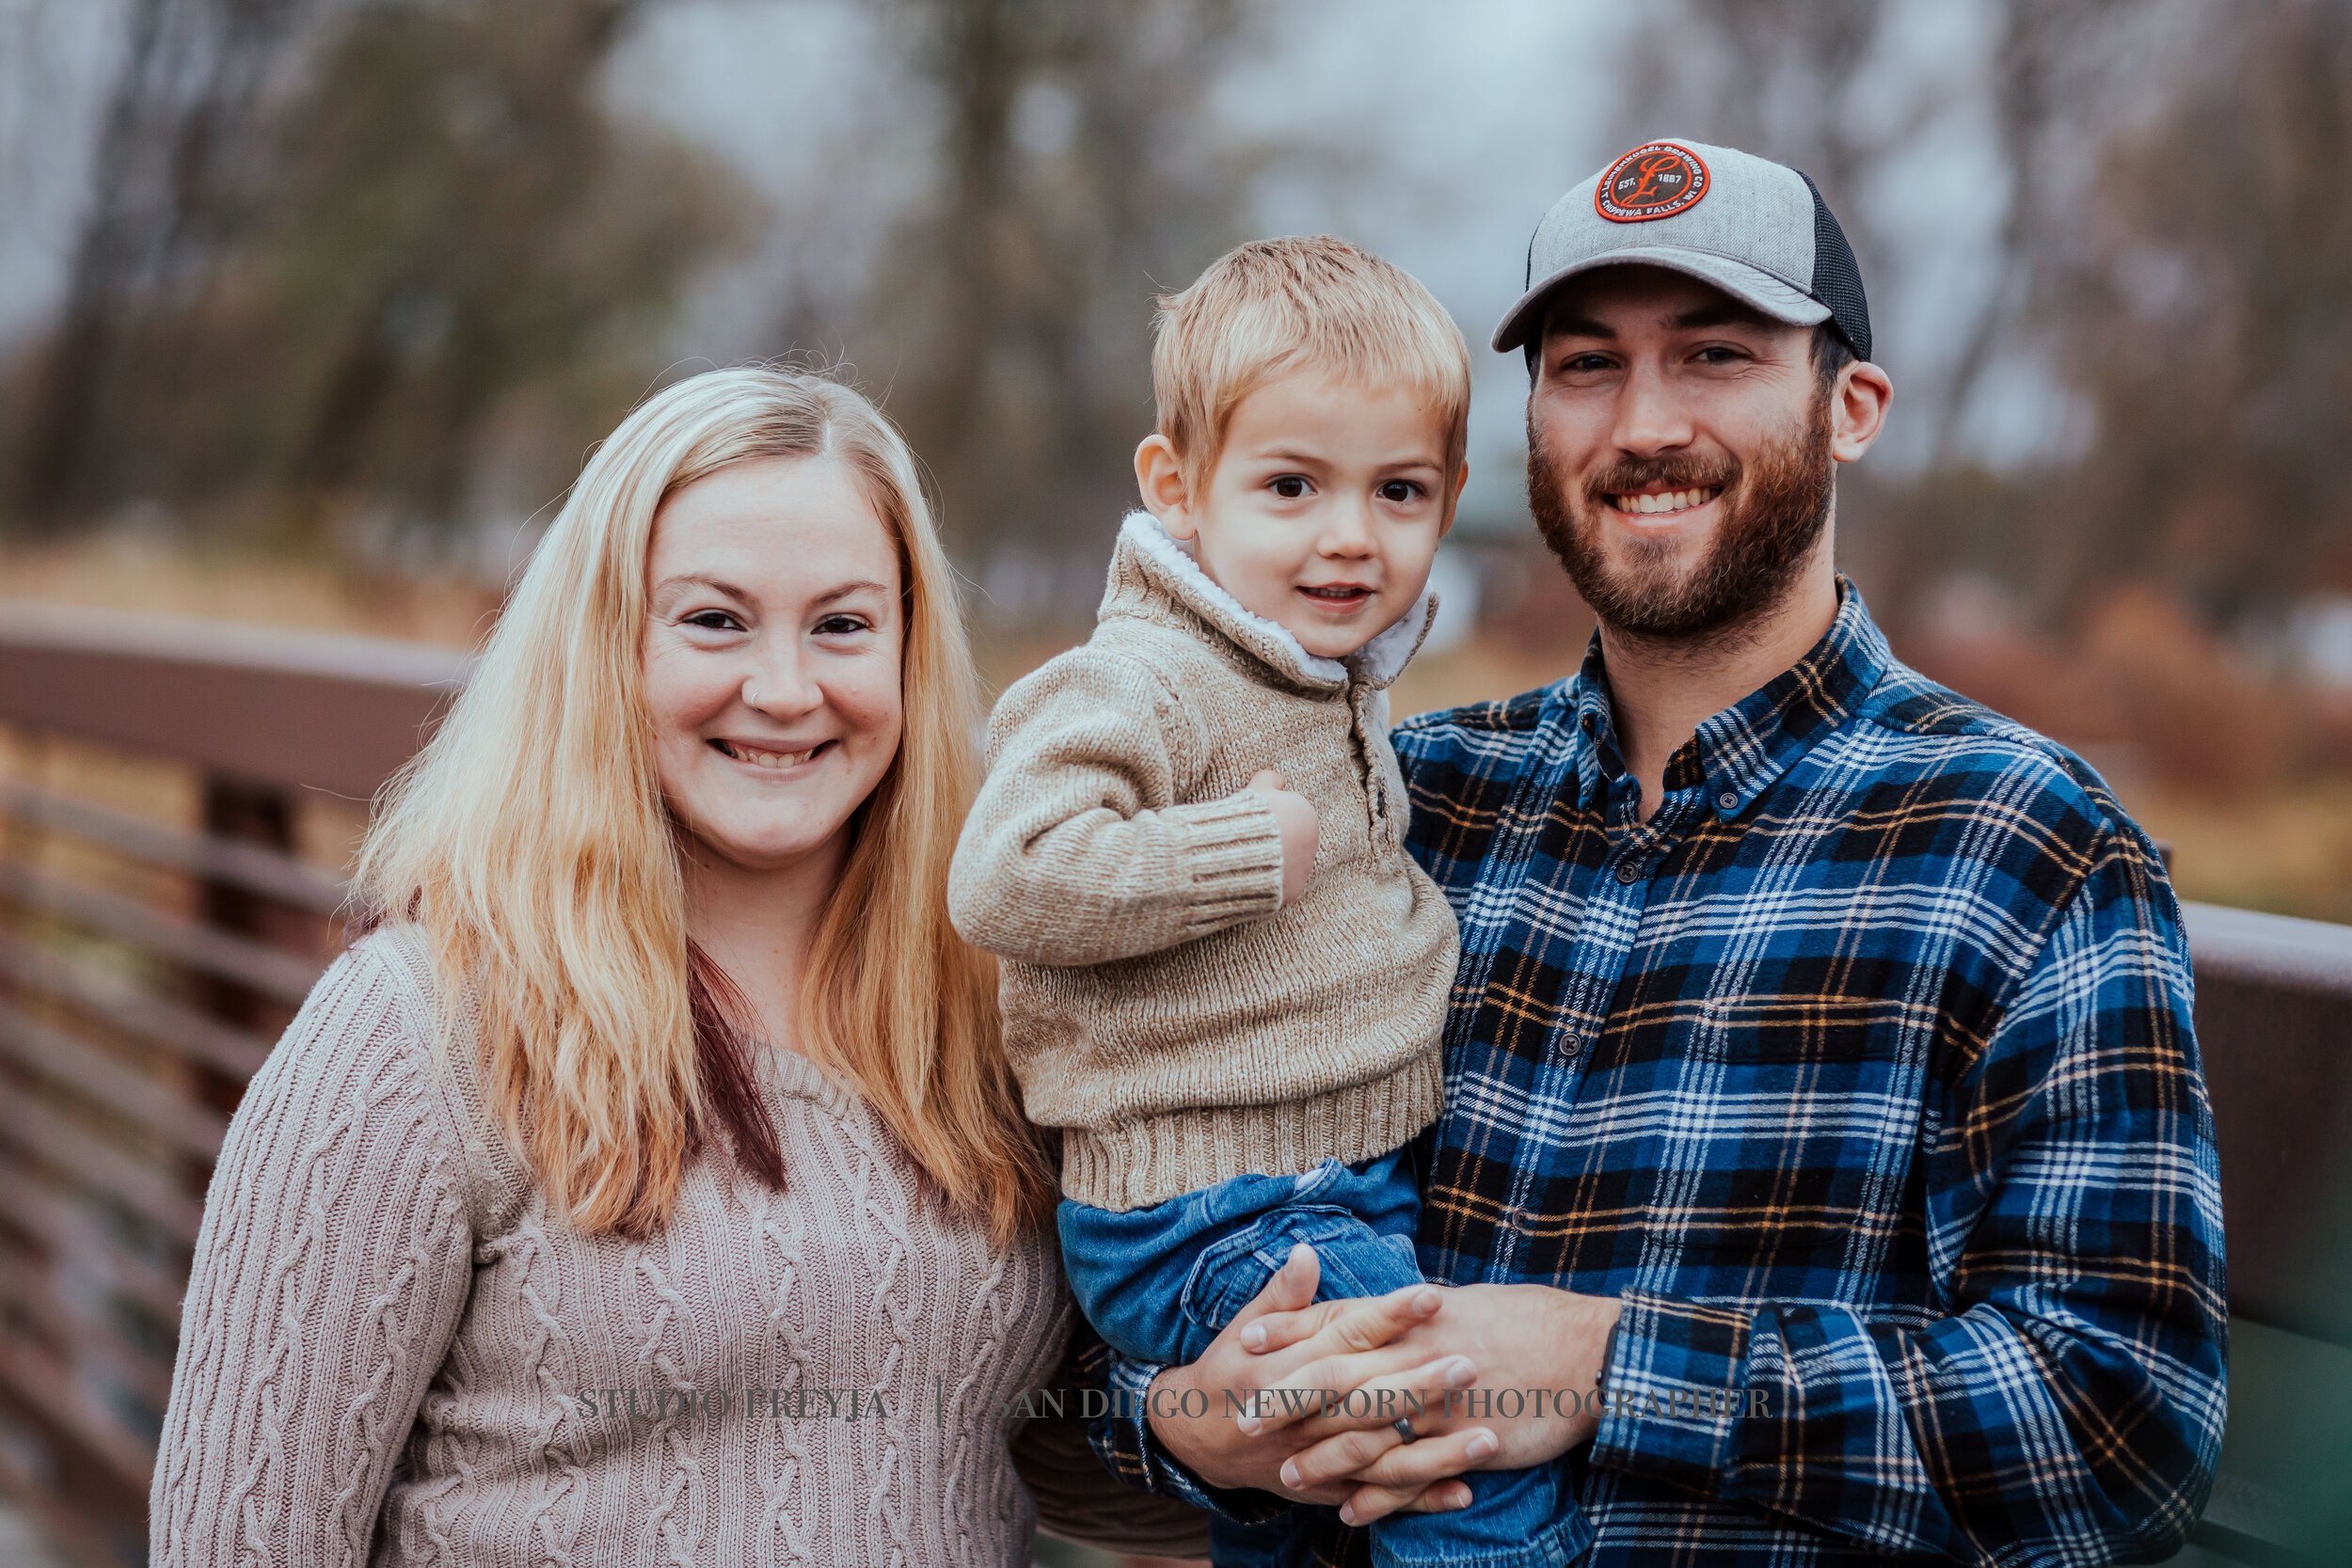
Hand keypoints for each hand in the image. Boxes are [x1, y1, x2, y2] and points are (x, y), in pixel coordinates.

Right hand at [1145, 1244, 1477, 1518]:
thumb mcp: (1242, 1327)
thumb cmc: (1228, 1371)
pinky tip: (1465, 1491)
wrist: (1196, 1438)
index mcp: (1287, 1367)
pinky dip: (1421, 1498)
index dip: (1388, 1316)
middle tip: (1472, 1362)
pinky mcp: (1330, 1487)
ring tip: (1489, 1436)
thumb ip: (1282, 1295)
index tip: (1432, 1296)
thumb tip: (1306, 1252)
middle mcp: (1305, 1415)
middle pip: (1370, 1396)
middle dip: (1422, 1383)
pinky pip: (1379, 1496)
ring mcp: (1319, 1457)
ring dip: (1435, 1450)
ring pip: (1381, 1454)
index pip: (1346, 1336)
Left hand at [1242, 1283, 1622, 1523]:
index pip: (1338, 1318)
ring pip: (1368, 1431)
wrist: (1587, 1351)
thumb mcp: (1465, 1304)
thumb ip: (1417, 1313)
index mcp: (1415, 1315)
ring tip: (1286, 1476)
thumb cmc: (1528, 1322)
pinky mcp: (1465, 1441)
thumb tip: (1388, 1307)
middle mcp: (1418, 1354)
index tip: (1245, 1340)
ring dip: (1324, 1456)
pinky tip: (1351, 1512)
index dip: (1290, 1329)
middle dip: (1287, 1398)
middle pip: (1337, 1375)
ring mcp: (1440, 1401)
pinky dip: (1380, 1496)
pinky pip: (1412, 1474)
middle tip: (1242, 1418)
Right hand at [1247, 769, 1317, 906]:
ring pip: (1287, 863)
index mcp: (1307, 815)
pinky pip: (1280, 884)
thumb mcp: (1258, 788)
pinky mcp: (1292, 889)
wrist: (1241, 851)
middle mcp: (1312, 844)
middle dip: (1275, 839)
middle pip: (1291, 839)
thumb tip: (1277, 778)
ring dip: (1273, 861)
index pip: (1291, 815)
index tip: (1254, 819)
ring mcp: (1304, 869)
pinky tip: (1249, 874)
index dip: (1270, 816)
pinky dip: (1268, 881)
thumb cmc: (1250, 816)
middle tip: (1250, 839)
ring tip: (1247, 857)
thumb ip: (1269, 779)